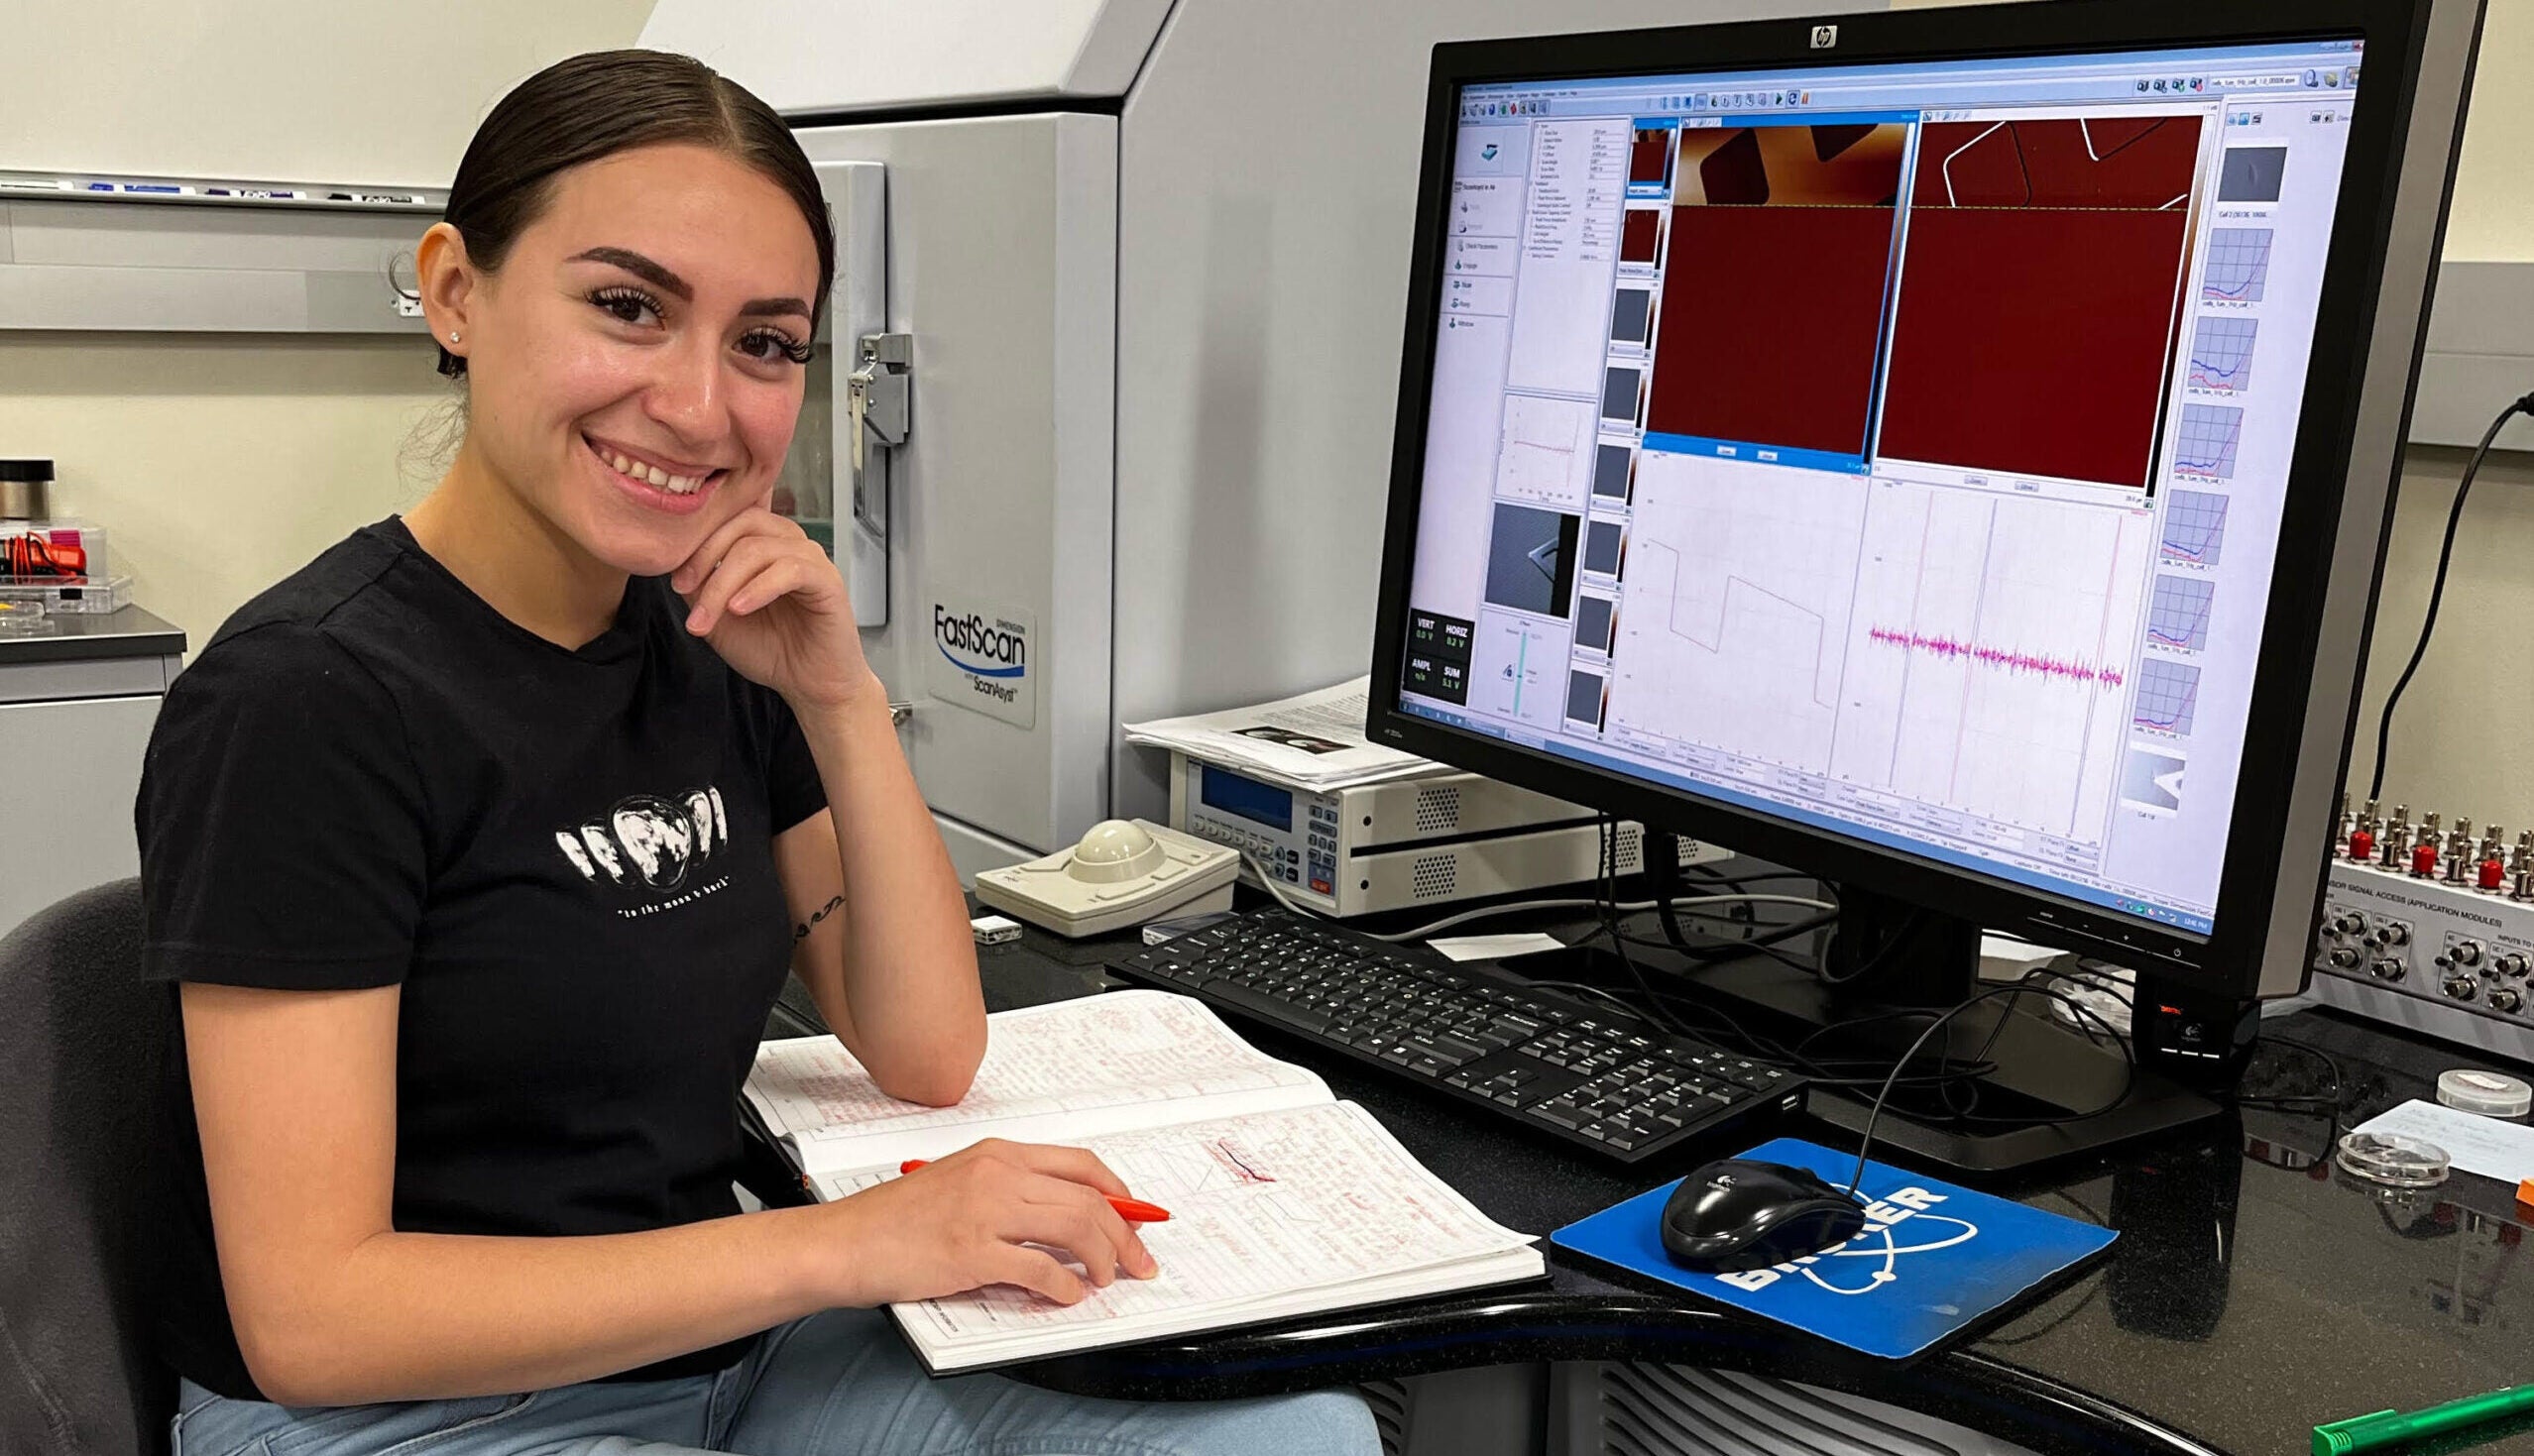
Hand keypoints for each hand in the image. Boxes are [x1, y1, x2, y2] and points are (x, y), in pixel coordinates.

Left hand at [671, 508, 875, 712]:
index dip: (696, 544)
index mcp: (765, 543)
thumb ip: (701, 588)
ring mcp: (811, 559)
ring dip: (724, 582)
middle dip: (705, 557)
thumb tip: (677, 565)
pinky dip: (758, 588)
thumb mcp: (720, 618)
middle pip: (741, 525)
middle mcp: (789, 543)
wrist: (810, 685)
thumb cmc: (773, 650)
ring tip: (710, 615)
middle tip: (685, 591)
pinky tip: (740, 609)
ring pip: (758, 548)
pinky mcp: (828, 580)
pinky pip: (790, 570)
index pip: (728, 518)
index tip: (677, 582)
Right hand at [819, 1139, 1160, 1307]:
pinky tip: (1067, 1296)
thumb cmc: (894, 1218)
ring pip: (1075, 1229)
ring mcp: (985, 1211)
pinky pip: (1040, 1269)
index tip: (1136, 1217)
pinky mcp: (972, 1252)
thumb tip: (1062, 1217)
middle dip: (1125, 1235)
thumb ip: (1009, 1190)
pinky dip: (1064, 1287)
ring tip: (1106, 1280)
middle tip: (1138, 1261)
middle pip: (1088, 1200)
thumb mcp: (959, 1180)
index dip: (1119, 1194)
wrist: (845, 1240)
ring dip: (1103, 1260)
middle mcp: (997, 1174)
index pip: (1081, 1165)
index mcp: (997, 1154)